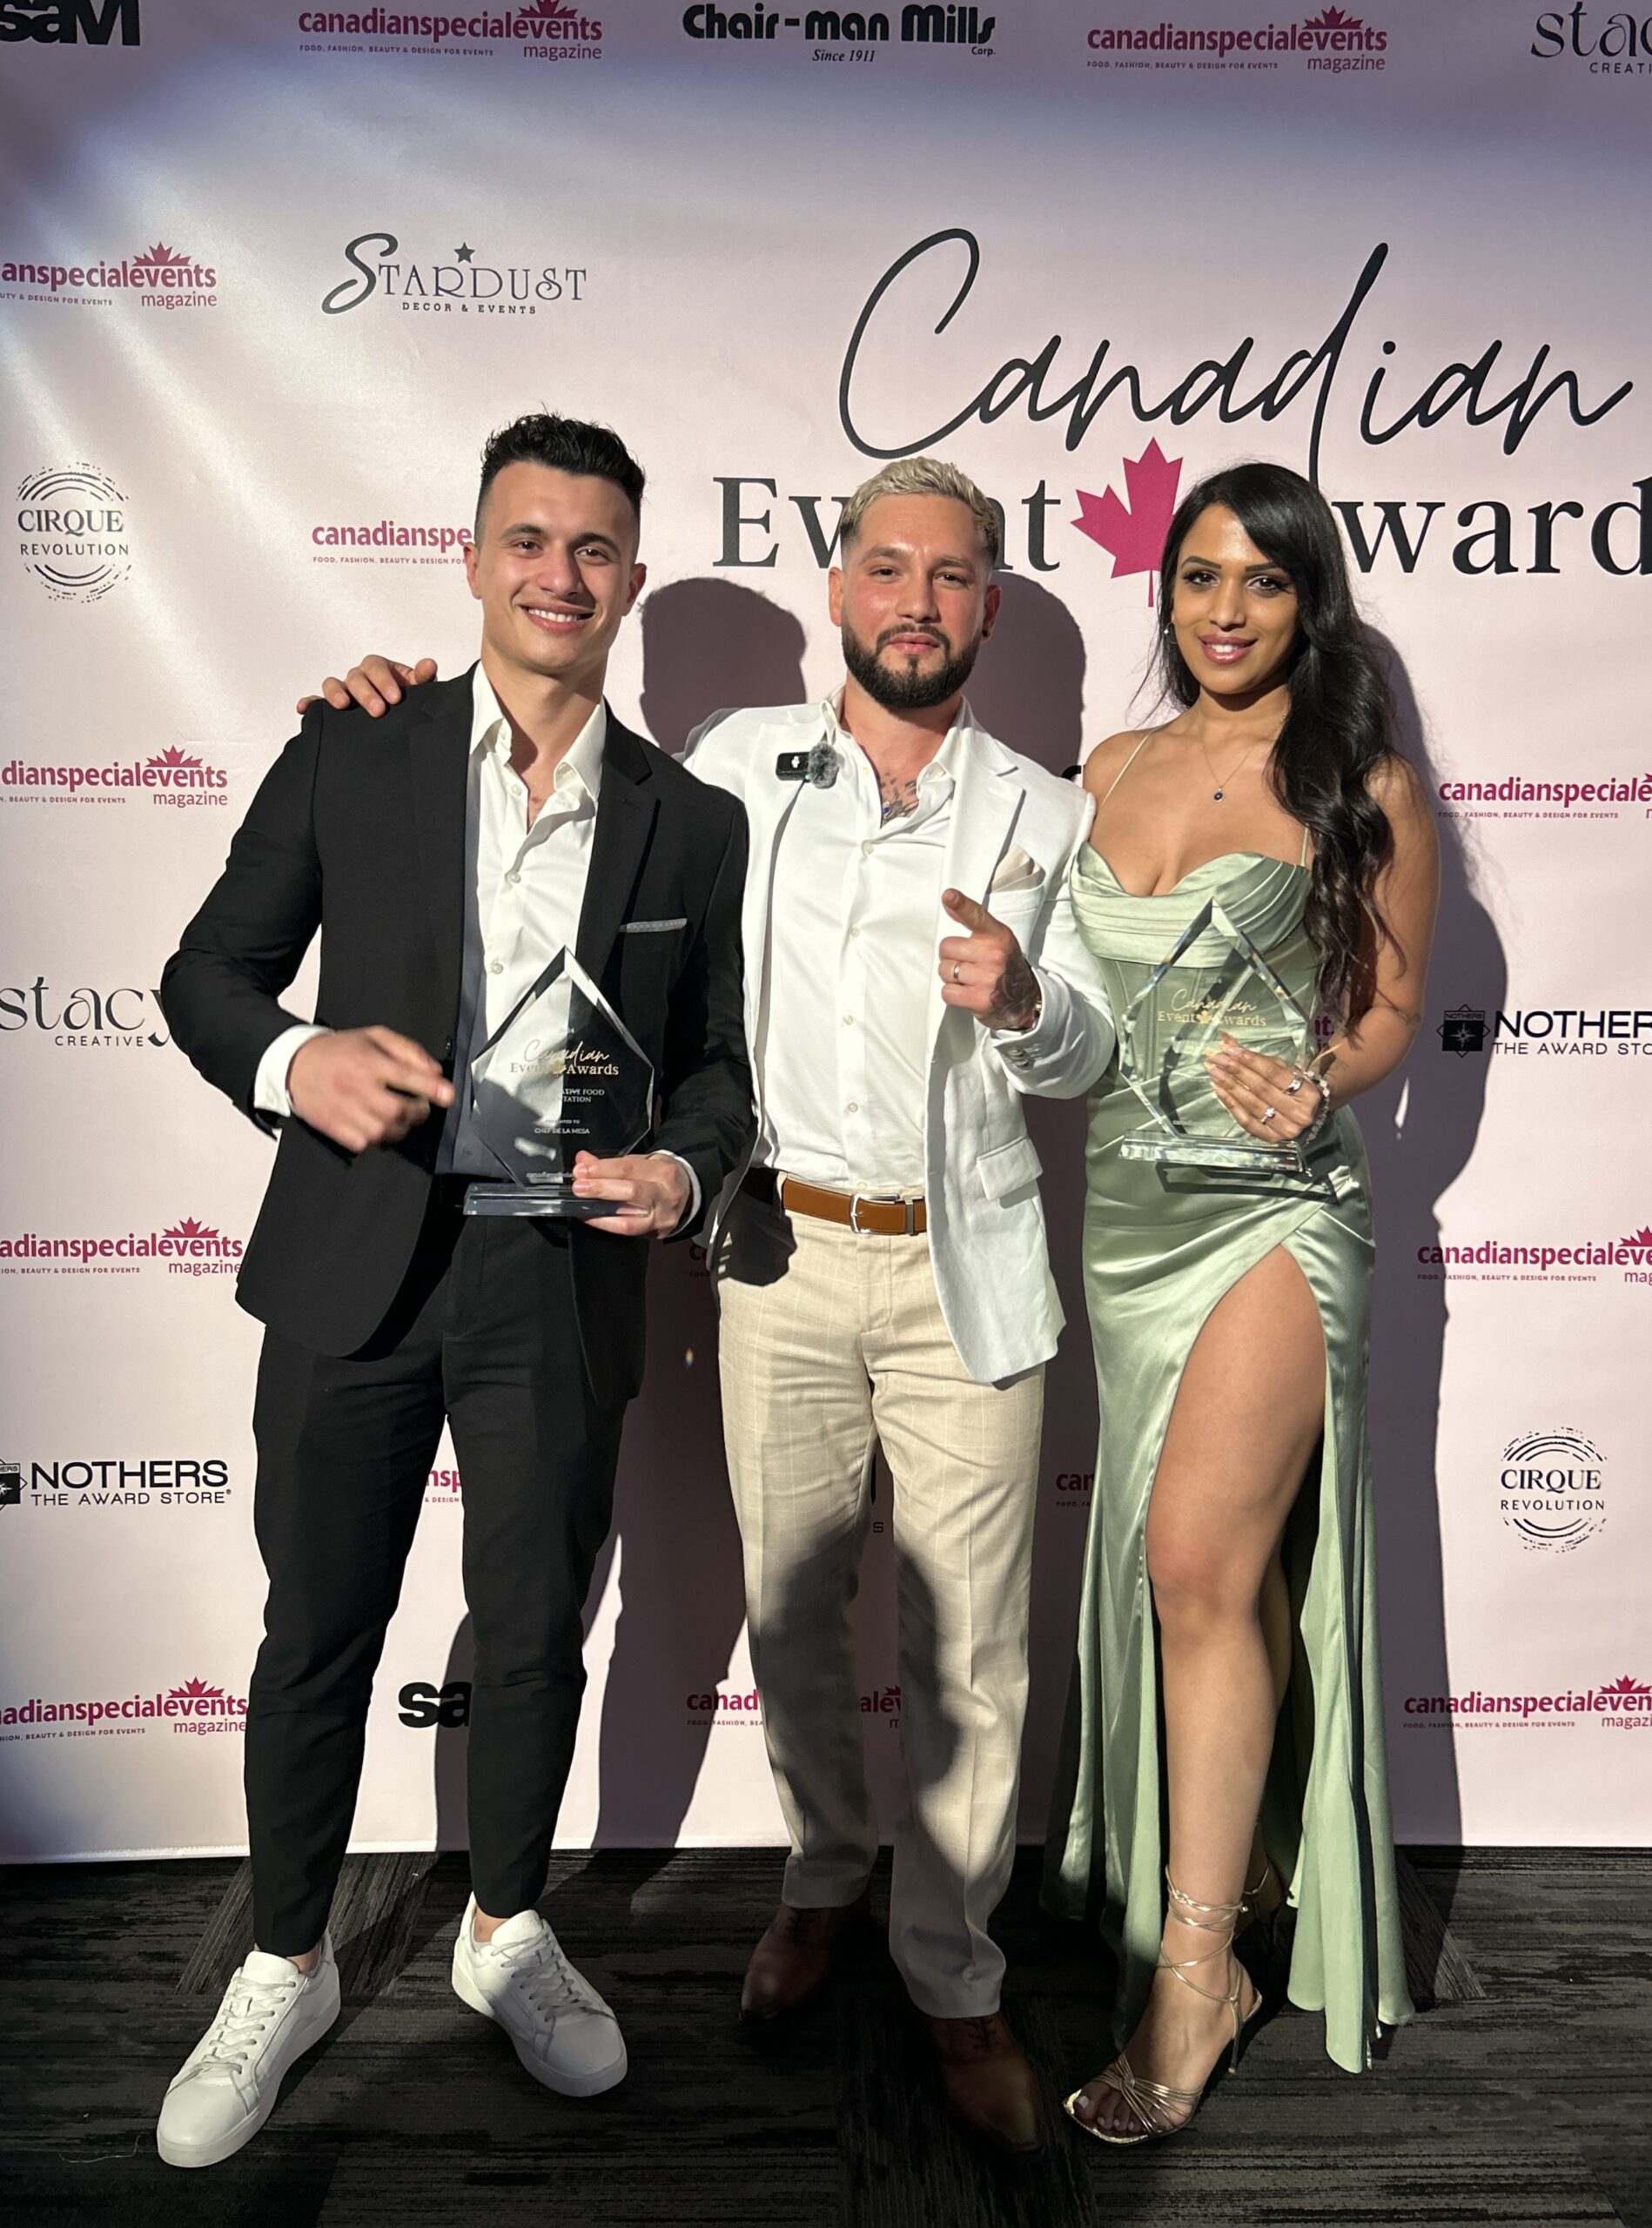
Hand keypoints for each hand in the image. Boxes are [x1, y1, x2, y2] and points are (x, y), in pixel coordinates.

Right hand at [286, 1027, 453, 1151]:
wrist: (294, 1064)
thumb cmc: (338, 1050)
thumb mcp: (375, 1036)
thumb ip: (408, 1050)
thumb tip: (433, 1071)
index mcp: (369, 1062)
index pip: (408, 1077)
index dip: (432, 1088)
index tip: (447, 1095)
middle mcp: (357, 1087)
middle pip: (399, 1110)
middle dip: (418, 1112)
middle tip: (419, 1107)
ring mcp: (345, 1109)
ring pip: (384, 1131)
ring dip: (399, 1128)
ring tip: (398, 1117)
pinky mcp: (334, 1127)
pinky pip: (364, 1143)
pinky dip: (376, 1139)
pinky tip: (376, 1125)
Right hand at [296, 655, 438, 717]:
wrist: (401, 719)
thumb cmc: (408, 699)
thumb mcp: (419, 689)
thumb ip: (423, 677)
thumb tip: (430, 664)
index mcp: (380, 669)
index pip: (377, 667)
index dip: (384, 681)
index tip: (395, 698)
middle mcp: (360, 677)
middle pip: (356, 677)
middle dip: (366, 693)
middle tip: (379, 711)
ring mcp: (345, 690)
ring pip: (333, 684)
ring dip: (335, 693)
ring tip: (342, 706)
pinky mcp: (332, 706)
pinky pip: (317, 702)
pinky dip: (309, 703)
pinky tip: (303, 709)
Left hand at [569, 1150, 689, 1237]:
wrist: (688, 1194)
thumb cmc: (661, 1177)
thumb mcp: (643, 1162)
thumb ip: (613, 1163)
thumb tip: (583, 1160)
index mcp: (663, 1171)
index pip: (629, 1168)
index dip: (603, 1169)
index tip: (582, 1170)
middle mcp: (666, 1194)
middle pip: (631, 1191)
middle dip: (601, 1188)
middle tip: (580, 1187)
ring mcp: (662, 1217)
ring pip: (629, 1218)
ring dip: (601, 1212)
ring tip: (582, 1205)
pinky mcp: (656, 1232)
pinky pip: (628, 1232)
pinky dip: (607, 1225)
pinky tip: (592, 1218)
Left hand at [937, 888, 1041, 1031]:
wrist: (1024, 998)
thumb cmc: (1004, 964)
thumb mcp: (994, 938)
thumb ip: (971, 920)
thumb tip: (949, 899)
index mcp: (998, 935)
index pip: (976, 916)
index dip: (961, 905)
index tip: (949, 896)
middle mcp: (994, 955)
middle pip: (947, 947)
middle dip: (951, 957)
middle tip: (968, 963)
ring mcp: (988, 978)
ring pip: (944, 970)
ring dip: (951, 977)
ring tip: (969, 979)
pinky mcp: (980, 1000)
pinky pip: (947, 992)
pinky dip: (952, 994)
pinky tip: (966, 992)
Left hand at [1204, 1033, 1329, 1141]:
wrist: (1308, 1116)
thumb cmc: (1295, 1088)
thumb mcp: (1283, 1070)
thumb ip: (1258, 1058)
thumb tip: (1228, 1041)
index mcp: (1308, 1093)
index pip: (1274, 1073)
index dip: (1251, 1061)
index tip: (1230, 1050)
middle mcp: (1299, 1113)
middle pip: (1262, 1089)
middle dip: (1236, 1071)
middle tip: (1216, 1059)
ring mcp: (1286, 1129)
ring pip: (1252, 1105)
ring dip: (1230, 1087)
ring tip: (1214, 1072)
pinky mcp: (1271, 1139)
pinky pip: (1247, 1121)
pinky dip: (1231, 1105)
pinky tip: (1218, 1091)